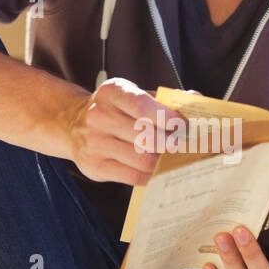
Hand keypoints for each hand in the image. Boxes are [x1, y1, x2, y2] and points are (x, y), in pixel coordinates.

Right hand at [64, 78, 185, 186]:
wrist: (72, 125)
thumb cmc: (114, 110)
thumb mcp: (132, 95)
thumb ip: (163, 99)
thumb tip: (196, 99)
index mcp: (112, 92)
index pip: (143, 106)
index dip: (168, 118)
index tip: (183, 126)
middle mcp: (99, 116)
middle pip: (146, 136)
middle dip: (171, 144)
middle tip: (185, 146)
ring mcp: (95, 143)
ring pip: (142, 159)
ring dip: (163, 161)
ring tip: (173, 159)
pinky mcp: (95, 166)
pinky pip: (133, 176)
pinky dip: (151, 175)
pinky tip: (158, 170)